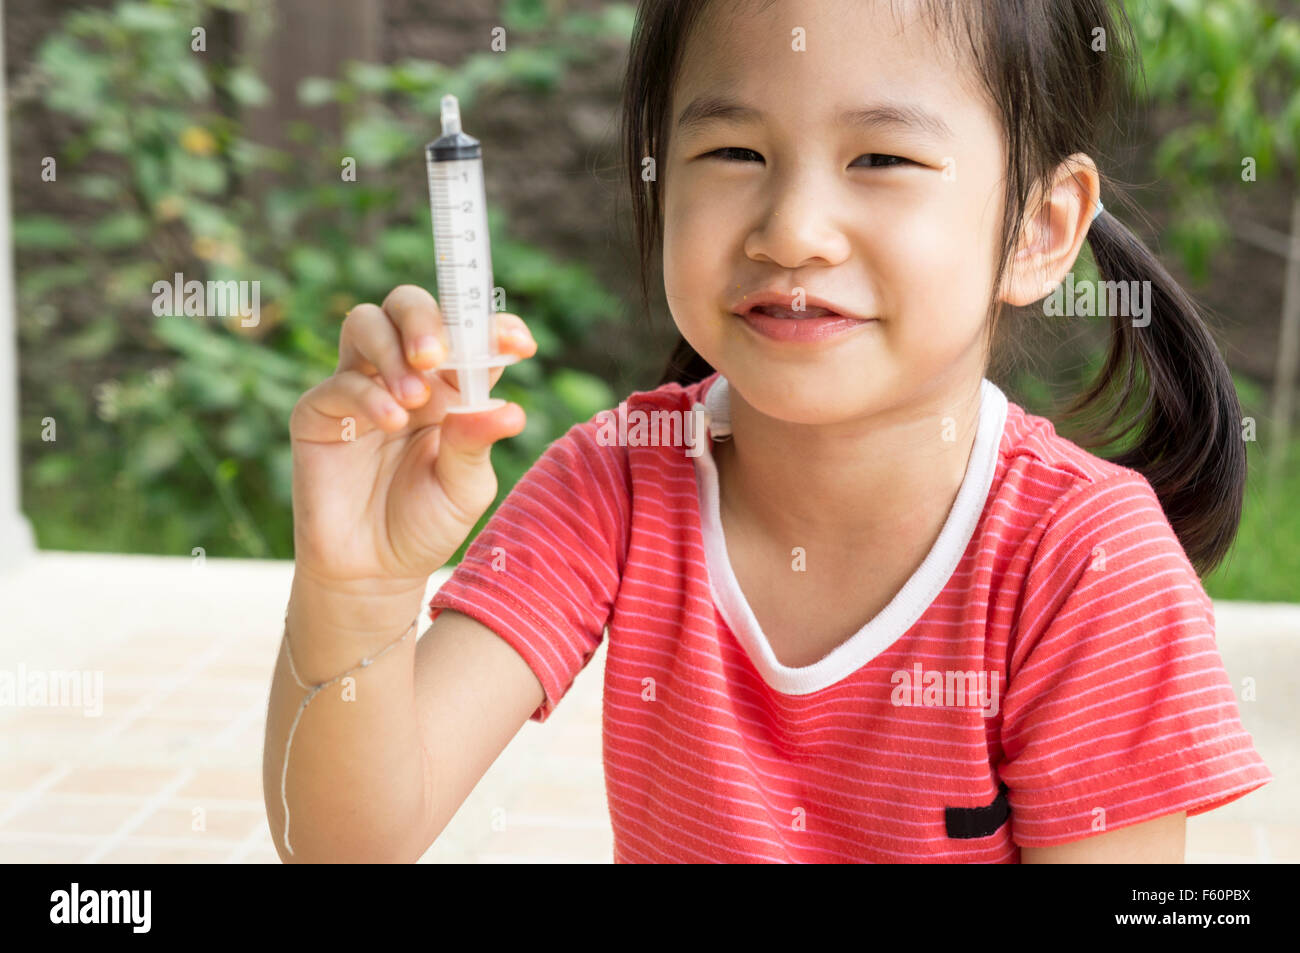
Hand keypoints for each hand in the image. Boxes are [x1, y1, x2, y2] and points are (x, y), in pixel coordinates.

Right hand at [288, 284, 535, 587]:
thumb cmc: (426, 522)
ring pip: (366, 323)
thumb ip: (477, 443)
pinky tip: (391, 422)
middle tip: (438, 357)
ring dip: (392, 347)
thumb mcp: (465, 486)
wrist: (374, 569)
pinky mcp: (319, 412)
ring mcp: (360, 387)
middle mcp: (407, 376)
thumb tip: (510, 409)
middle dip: (426, 320)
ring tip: (415, 397)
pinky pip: (340, 381)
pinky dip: (368, 393)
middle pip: (408, 307)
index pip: (470, 336)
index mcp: (452, 386)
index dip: (492, 326)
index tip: (519, 342)